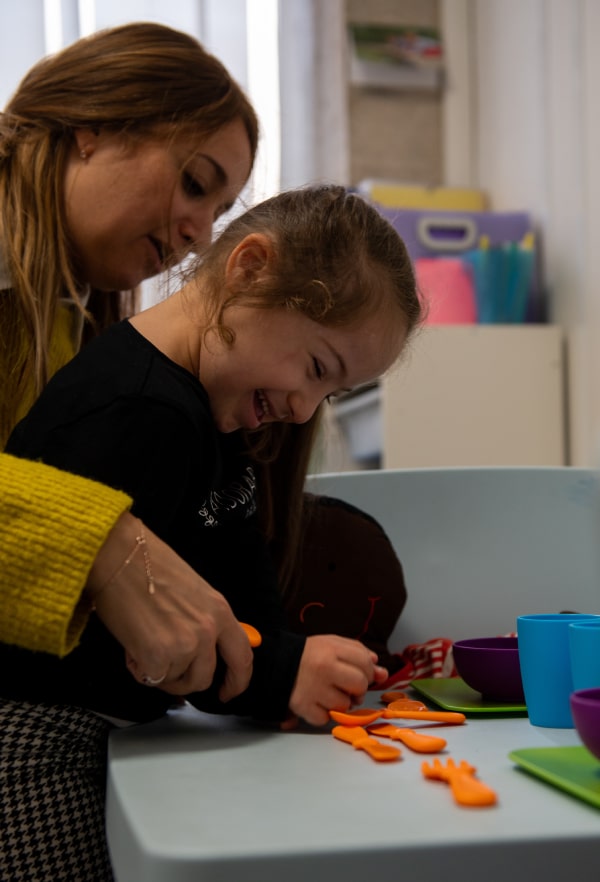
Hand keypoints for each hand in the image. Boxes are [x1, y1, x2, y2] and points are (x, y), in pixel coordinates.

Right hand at [87, 513, 252, 698]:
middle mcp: (208, 631)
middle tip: (165, 670)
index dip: (237, 681)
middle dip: (184, 681)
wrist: (119, 556)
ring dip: (159, 672)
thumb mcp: (192, 592)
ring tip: (143, 645)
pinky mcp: (158, 657)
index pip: (242, 657)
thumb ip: (201, 621)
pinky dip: (138, 669)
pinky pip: (151, 678)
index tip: (227, 694)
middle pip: (204, 678)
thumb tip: (198, 650)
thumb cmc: (149, 565)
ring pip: (175, 680)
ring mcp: (185, 645)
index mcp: (220, 611)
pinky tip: (130, 646)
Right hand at [288, 634, 387, 726]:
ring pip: (345, 705)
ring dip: (342, 702)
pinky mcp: (303, 707)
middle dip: (358, 689)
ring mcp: (313, 689)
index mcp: (331, 649)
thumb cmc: (310, 655)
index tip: (361, 673)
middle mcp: (324, 668)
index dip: (368, 671)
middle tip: (348, 686)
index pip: (365, 663)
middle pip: (360, 685)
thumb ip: (359, 654)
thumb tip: (382, 673)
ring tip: (330, 693)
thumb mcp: (333, 645)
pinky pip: (326, 718)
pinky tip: (318, 702)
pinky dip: (324, 713)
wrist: (276, 663)